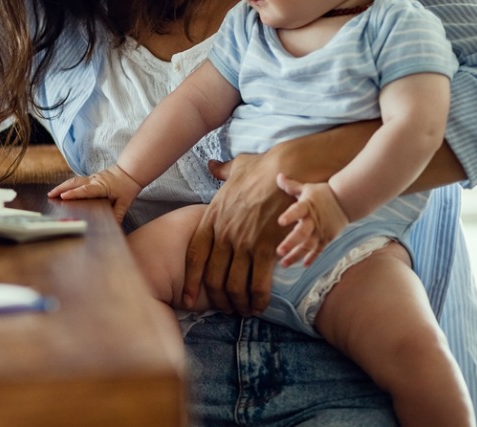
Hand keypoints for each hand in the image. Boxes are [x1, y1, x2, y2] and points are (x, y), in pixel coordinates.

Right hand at [48, 165, 141, 223]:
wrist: (130, 171)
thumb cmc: (127, 186)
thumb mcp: (125, 202)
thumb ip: (118, 214)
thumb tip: (114, 226)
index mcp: (101, 186)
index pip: (85, 190)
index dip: (74, 194)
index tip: (63, 196)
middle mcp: (94, 180)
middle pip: (74, 183)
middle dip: (61, 189)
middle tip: (50, 195)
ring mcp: (92, 178)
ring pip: (74, 181)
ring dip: (62, 186)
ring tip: (52, 193)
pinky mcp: (91, 178)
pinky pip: (77, 181)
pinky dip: (68, 185)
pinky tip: (62, 190)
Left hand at [182, 154, 291, 315]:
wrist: (288, 169)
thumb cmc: (263, 168)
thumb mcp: (235, 167)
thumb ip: (221, 172)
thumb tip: (212, 166)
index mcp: (212, 218)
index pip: (194, 256)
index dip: (191, 281)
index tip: (188, 298)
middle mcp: (223, 234)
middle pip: (212, 277)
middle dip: (218, 299)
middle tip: (226, 309)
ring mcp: (243, 242)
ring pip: (233, 285)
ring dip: (238, 303)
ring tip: (244, 311)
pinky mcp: (266, 248)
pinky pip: (258, 283)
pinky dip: (258, 299)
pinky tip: (260, 305)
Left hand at [275, 174, 349, 267]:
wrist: (346, 201)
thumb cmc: (322, 194)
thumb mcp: (307, 188)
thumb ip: (291, 186)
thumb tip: (278, 176)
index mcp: (307, 206)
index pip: (297, 210)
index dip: (289, 216)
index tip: (280, 221)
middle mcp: (314, 220)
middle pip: (302, 233)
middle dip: (291, 243)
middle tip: (279, 251)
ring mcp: (321, 231)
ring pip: (308, 245)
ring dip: (296, 255)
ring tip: (284, 263)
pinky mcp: (327, 238)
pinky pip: (319, 250)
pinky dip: (312, 257)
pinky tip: (303, 265)